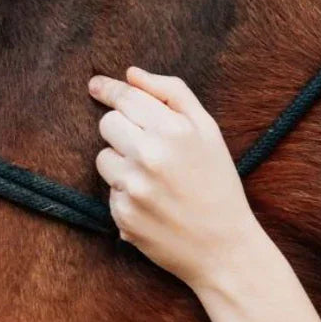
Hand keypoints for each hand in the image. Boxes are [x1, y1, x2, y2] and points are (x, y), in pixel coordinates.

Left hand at [89, 67, 261, 287]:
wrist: (224, 247)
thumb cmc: (217, 183)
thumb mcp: (208, 130)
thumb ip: (171, 94)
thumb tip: (131, 73)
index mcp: (174, 130)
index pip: (126, 98)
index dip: (109, 89)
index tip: (96, 85)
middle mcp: (150, 156)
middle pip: (107, 124)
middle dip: (122, 131)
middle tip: (147, 147)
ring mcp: (134, 188)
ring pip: (103, 158)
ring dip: (121, 164)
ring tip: (153, 180)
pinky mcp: (122, 215)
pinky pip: (109, 191)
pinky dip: (125, 195)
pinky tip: (152, 204)